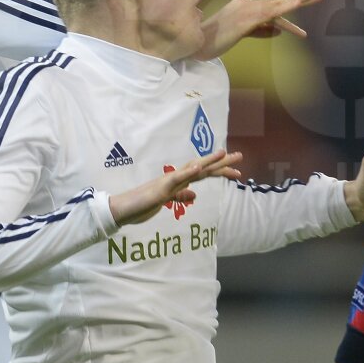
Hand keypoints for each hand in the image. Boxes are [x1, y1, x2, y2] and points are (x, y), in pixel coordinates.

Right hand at [109, 150, 242, 226]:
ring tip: (222, 153)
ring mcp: (168, 182)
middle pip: (202, 167)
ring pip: (191, 169)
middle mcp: (175, 177)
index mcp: (178, 181)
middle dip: (221, 162)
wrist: (123, 209)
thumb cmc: (143, 204)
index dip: (220, 171)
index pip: (203, 174)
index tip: (238, 172)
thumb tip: (195, 195)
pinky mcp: (160, 189)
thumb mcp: (167, 200)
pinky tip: (199, 168)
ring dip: (207, 161)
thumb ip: (181, 195)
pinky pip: (175, 179)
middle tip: (240, 155)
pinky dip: (188, 172)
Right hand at [196, 0, 323, 59]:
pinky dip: (285, 8)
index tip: (302, 16)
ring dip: (297, 0)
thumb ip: (260, 31)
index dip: (288, 12)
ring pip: (276, 4)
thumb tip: (280, 30)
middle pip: (277, 2)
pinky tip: (296, 5)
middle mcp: (245, 3)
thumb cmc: (213, 42)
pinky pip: (270, 13)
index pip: (270, 9)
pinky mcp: (246, 19)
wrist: (194, 44)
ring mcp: (245, 9)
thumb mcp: (240, 35)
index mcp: (242, 5)